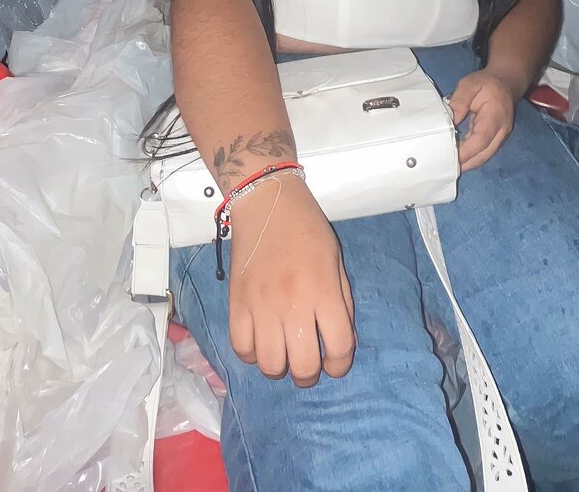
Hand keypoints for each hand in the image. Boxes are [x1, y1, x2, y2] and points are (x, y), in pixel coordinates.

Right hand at [227, 174, 355, 387]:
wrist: (266, 203)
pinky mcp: (236, 303)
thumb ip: (341, 302)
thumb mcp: (335, 262)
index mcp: (322, 291)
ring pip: (269, 364)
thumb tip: (341, 341)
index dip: (340, 365)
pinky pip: (241, 348)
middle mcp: (292, 303)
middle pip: (302, 366)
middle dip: (309, 374)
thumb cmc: (307, 229)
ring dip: (279, 368)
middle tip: (308, 365)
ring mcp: (261, 306)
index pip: (338, 347)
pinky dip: (251, 355)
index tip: (335, 363)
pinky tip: (260, 343)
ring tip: (283, 356)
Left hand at [449, 70, 518, 170]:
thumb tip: (450, 120)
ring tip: (448, 164)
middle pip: (483, 154)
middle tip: (444, 166)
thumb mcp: (469, 84)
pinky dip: (471, 157)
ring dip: (468, 163)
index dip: (465, 151)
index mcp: (495, 117)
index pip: (481, 140)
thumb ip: (459, 101)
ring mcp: (501, 137)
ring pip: (484, 157)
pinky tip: (458, 157)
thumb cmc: (487, 83)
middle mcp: (501, 131)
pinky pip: (484, 152)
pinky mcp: (497, 139)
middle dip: (464, 163)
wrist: (506, 83)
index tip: (449, 157)